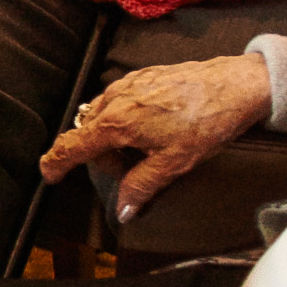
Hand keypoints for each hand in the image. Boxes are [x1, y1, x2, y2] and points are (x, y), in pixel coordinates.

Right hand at [39, 55, 272, 218]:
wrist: (236, 85)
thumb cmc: (206, 122)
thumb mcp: (174, 163)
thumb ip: (141, 186)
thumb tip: (122, 210)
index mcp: (116, 123)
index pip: (72, 146)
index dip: (56, 164)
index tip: (50, 176)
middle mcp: (114, 99)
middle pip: (88, 135)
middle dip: (103, 158)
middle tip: (131, 172)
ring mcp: (126, 84)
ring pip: (102, 116)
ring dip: (113, 138)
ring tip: (145, 149)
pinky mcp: (142, 76)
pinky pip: (118, 101)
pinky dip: (125, 119)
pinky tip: (154, 127)